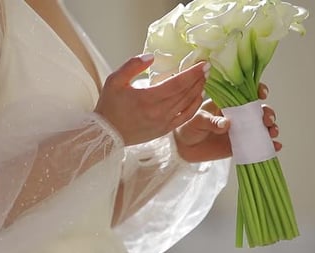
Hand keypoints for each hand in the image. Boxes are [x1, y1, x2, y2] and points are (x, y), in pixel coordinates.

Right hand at [94, 54, 209, 144]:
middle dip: (198, 79)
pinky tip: (198, 97)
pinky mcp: (165, 130)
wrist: (107, 134)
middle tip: (207, 68)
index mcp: (148, 98)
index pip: (177, 83)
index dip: (192, 73)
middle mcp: (159, 111)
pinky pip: (185, 117)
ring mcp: (164, 122)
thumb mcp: (114, 81)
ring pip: (187, 104)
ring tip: (204, 79)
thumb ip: (132, 66)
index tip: (203, 64)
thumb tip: (151, 57)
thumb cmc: (110, 106)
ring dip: (198, 90)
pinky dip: (194, 106)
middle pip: (186, 93)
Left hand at [174, 83, 281, 161]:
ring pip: (262, 126)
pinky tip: (275, 146)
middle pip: (259, 110)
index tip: (262, 93)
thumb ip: (211, 121)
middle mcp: (238, 114)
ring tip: (272, 132)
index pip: (246, 92)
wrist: (184, 147)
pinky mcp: (241, 145)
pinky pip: (257, 144)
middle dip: (267, 112)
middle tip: (267, 119)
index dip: (257, 90)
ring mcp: (241, 130)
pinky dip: (269, 145)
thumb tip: (226, 124)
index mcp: (227, 102)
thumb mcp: (197, 120)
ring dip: (271, 127)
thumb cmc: (188, 127)